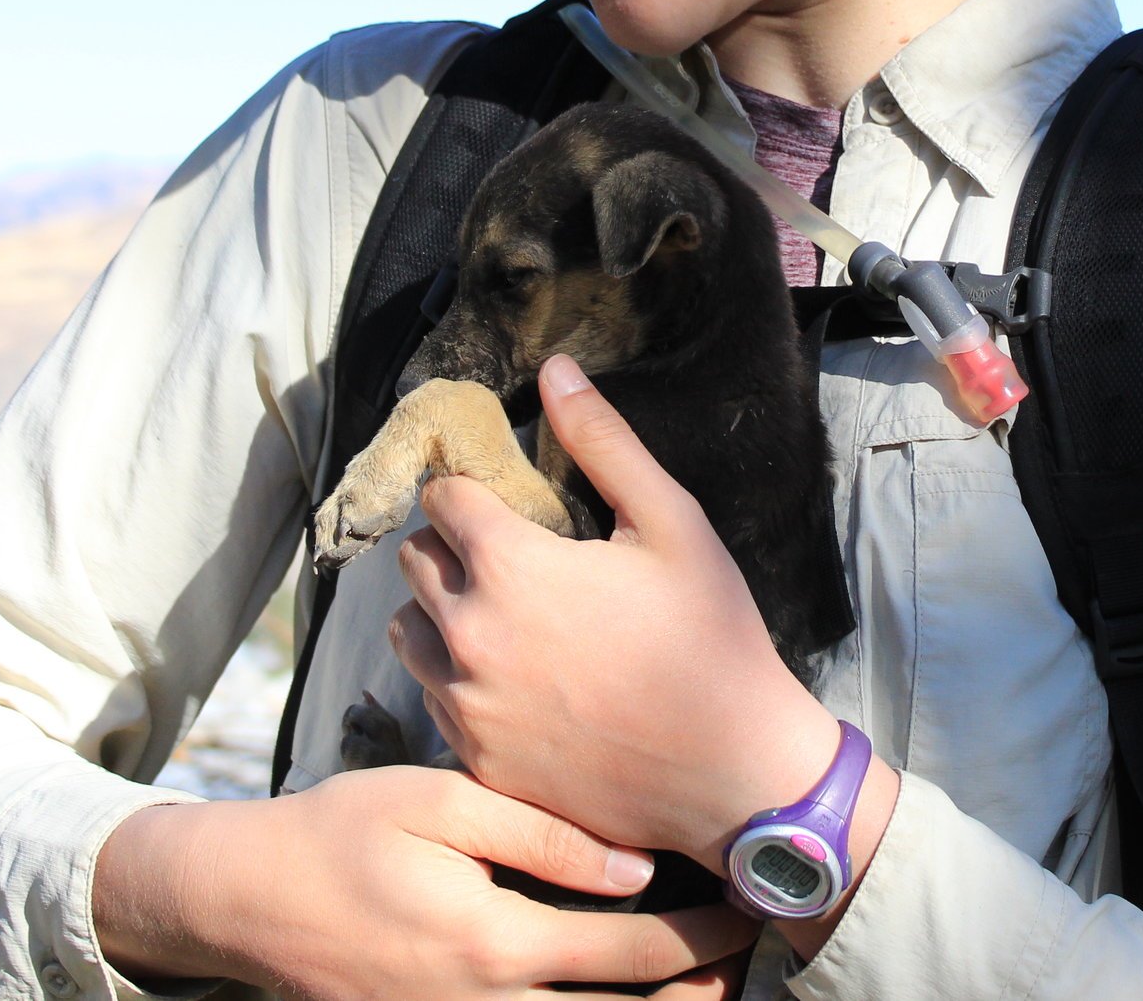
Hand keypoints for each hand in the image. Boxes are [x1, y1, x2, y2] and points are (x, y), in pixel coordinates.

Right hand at [91, 767, 754, 998]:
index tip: (752, 906)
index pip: (634, 955)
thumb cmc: (342, 831)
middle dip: (701, 994)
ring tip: (707, 985)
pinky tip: (617, 998)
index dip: (707, 935)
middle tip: (750, 955)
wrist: (245, 898)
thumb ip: (543, 836)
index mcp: (494, 942)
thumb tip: (638, 869)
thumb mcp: (439, 804)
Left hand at [389, 355, 840, 864]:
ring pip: (408, 634)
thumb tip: (555, 368)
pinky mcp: (478, 761)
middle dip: (451, 547)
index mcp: (508, 566)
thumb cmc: (711, 638)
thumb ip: (603, 442)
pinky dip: (458, 681)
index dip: (471, 490)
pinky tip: (515, 680)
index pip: (440, 498)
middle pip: (413, 561)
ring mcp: (467, 706)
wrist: (734, 773)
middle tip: (510, 557)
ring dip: (440, 614)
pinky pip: (433, 702)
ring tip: (503, 617)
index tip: (504, 502)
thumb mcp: (672, 523)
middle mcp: (469, 636)